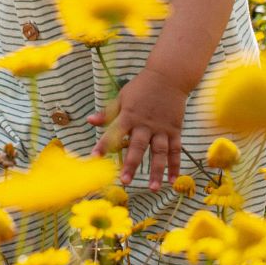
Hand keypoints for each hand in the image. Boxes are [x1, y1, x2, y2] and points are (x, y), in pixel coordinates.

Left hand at [88, 66, 188, 191]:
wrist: (168, 76)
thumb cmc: (142, 87)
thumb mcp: (122, 96)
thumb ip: (108, 112)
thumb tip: (89, 121)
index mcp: (129, 115)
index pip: (114, 132)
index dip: (104, 144)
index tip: (94, 157)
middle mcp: (145, 124)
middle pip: (138, 146)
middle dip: (131, 164)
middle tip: (125, 181)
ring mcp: (162, 128)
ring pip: (159, 152)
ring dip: (157, 171)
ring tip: (153, 188)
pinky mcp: (175, 130)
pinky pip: (176, 150)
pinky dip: (175, 165)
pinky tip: (172, 180)